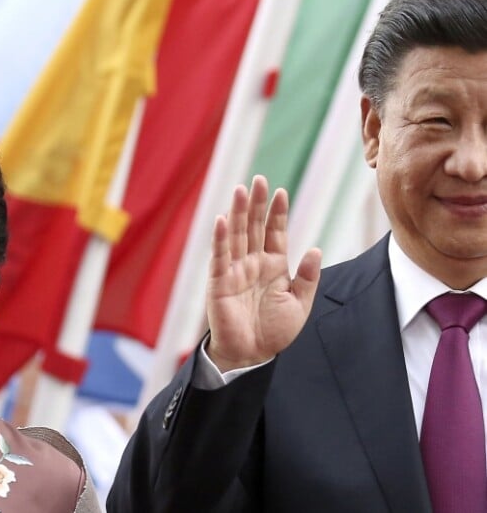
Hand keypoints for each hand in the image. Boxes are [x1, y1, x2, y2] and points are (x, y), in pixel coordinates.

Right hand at [206, 175, 320, 371]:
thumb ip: (307, 277)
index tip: (281, 192)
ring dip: (239, 213)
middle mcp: (253, 263)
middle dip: (257, 204)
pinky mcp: (220, 282)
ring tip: (241, 190)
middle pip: (255, 227)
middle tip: (259, 180)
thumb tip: (315, 249)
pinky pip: (220, 257)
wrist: (252, 355)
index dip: (277, 213)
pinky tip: (223, 220)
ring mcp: (235, 270)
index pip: (275, 233)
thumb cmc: (275, 332)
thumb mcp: (299, 305)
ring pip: (237, 236)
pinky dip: (220, 239)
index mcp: (274, 266)